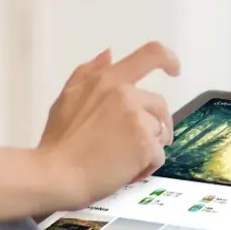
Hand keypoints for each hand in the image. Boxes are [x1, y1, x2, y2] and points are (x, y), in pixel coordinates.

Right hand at [36, 41, 180, 207]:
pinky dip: (146, 167)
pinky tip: (127, 173)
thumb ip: (88, 72)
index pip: (150, 54)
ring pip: (159, 133)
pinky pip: (158, 156)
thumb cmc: (58, 141)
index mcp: (108, 80)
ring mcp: (138, 120)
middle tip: (135, 145)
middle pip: (159, 105)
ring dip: (148, 148)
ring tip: (125, 161)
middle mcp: (127, 95)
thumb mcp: (67, 97)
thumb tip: (110, 54)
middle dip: (154, 124)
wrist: (56, 175)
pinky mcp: (146, 145)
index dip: (169, 59)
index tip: (174, 70)